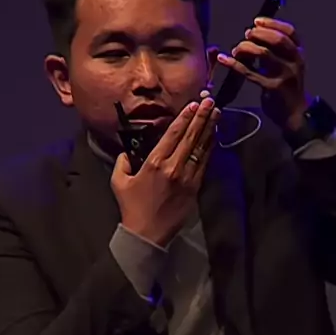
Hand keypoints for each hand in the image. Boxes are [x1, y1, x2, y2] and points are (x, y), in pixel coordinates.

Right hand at [110, 97, 219, 246]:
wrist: (147, 233)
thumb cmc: (131, 206)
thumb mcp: (119, 181)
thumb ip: (122, 161)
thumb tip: (127, 151)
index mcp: (154, 163)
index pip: (173, 134)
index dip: (184, 118)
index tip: (193, 104)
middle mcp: (173, 167)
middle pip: (191, 137)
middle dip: (201, 117)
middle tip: (210, 101)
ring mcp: (187, 177)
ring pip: (201, 148)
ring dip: (210, 129)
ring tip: (217, 114)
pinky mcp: (195, 187)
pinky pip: (204, 163)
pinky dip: (210, 148)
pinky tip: (214, 137)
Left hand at [217, 18, 312, 130]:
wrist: (294, 113)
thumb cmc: (287, 87)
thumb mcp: (288, 66)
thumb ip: (276, 52)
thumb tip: (252, 34)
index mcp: (299, 54)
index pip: (289, 32)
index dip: (272, 23)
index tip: (257, 21)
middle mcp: (295, 62)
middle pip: (277, 39)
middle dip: (258, 34)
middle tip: (246, 35)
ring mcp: (284, 75)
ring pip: (263, 53)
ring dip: (246, 48)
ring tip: (237, 50)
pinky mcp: (272, 87)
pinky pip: (250, 72)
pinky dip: (235, 64)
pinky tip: (224, 59)